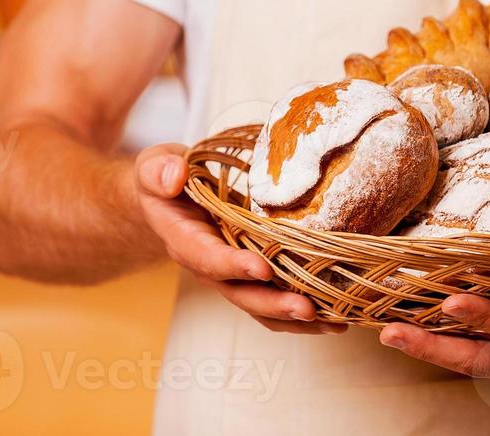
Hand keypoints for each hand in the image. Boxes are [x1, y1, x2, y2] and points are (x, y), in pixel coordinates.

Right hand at [134, 144, 345, 335]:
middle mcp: (208, 265)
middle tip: (308, 308)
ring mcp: (231, 274)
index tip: (263, 269)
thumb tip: (175, 177)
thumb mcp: (154, 167)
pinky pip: (274, 297)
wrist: (167, 198)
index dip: (233, 266)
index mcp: (183, 240)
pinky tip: (336, 315)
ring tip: (333, 322)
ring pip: (261, 305)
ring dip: (295, 318)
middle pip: (240, 294)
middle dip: (274, 304)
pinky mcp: (251, 273)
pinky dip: (302, 312)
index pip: (207, 258)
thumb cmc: (164, 179)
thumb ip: (159, 172)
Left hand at [378, 268, 489, 420]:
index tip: (452, 301)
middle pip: (480, 360)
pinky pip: (482, 355)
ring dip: (431, 348)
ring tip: (387, 331)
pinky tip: (421, 326)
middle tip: (390, 332)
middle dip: (434, 348)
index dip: (488, 318)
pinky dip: (449, 345)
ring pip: (474, 361)